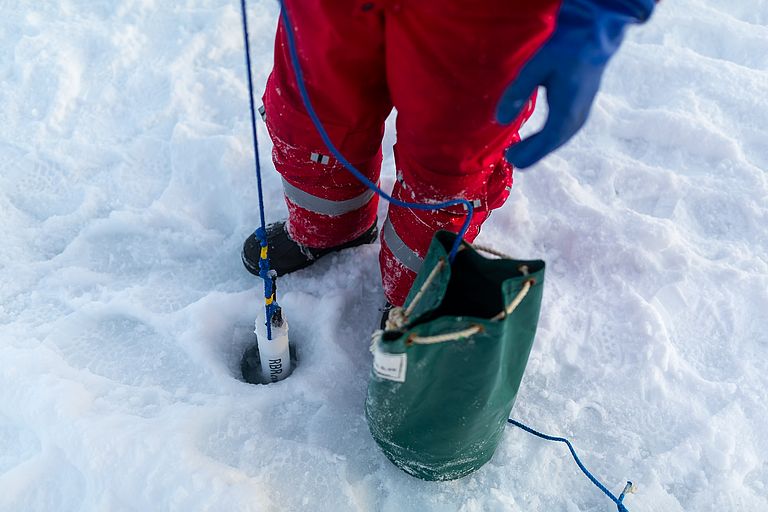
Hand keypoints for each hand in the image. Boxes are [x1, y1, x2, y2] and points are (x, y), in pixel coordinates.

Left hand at [497, 0, 655, 168]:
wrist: (595, 31)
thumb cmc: (566, 46)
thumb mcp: (536, 67)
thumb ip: (518, 93)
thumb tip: (500, 120)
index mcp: (568, 109)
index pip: (547, 139)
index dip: (529, 152)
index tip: (510, 158)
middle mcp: (578, 114)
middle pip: (554, 141)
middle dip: (533, 152)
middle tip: (511, 157)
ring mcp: (584, 109)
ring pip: (561, 136)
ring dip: (542, 145)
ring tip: (522, 150)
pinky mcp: (583, 103)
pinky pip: (565, 127)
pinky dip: (550, 135)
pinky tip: (541, 136)